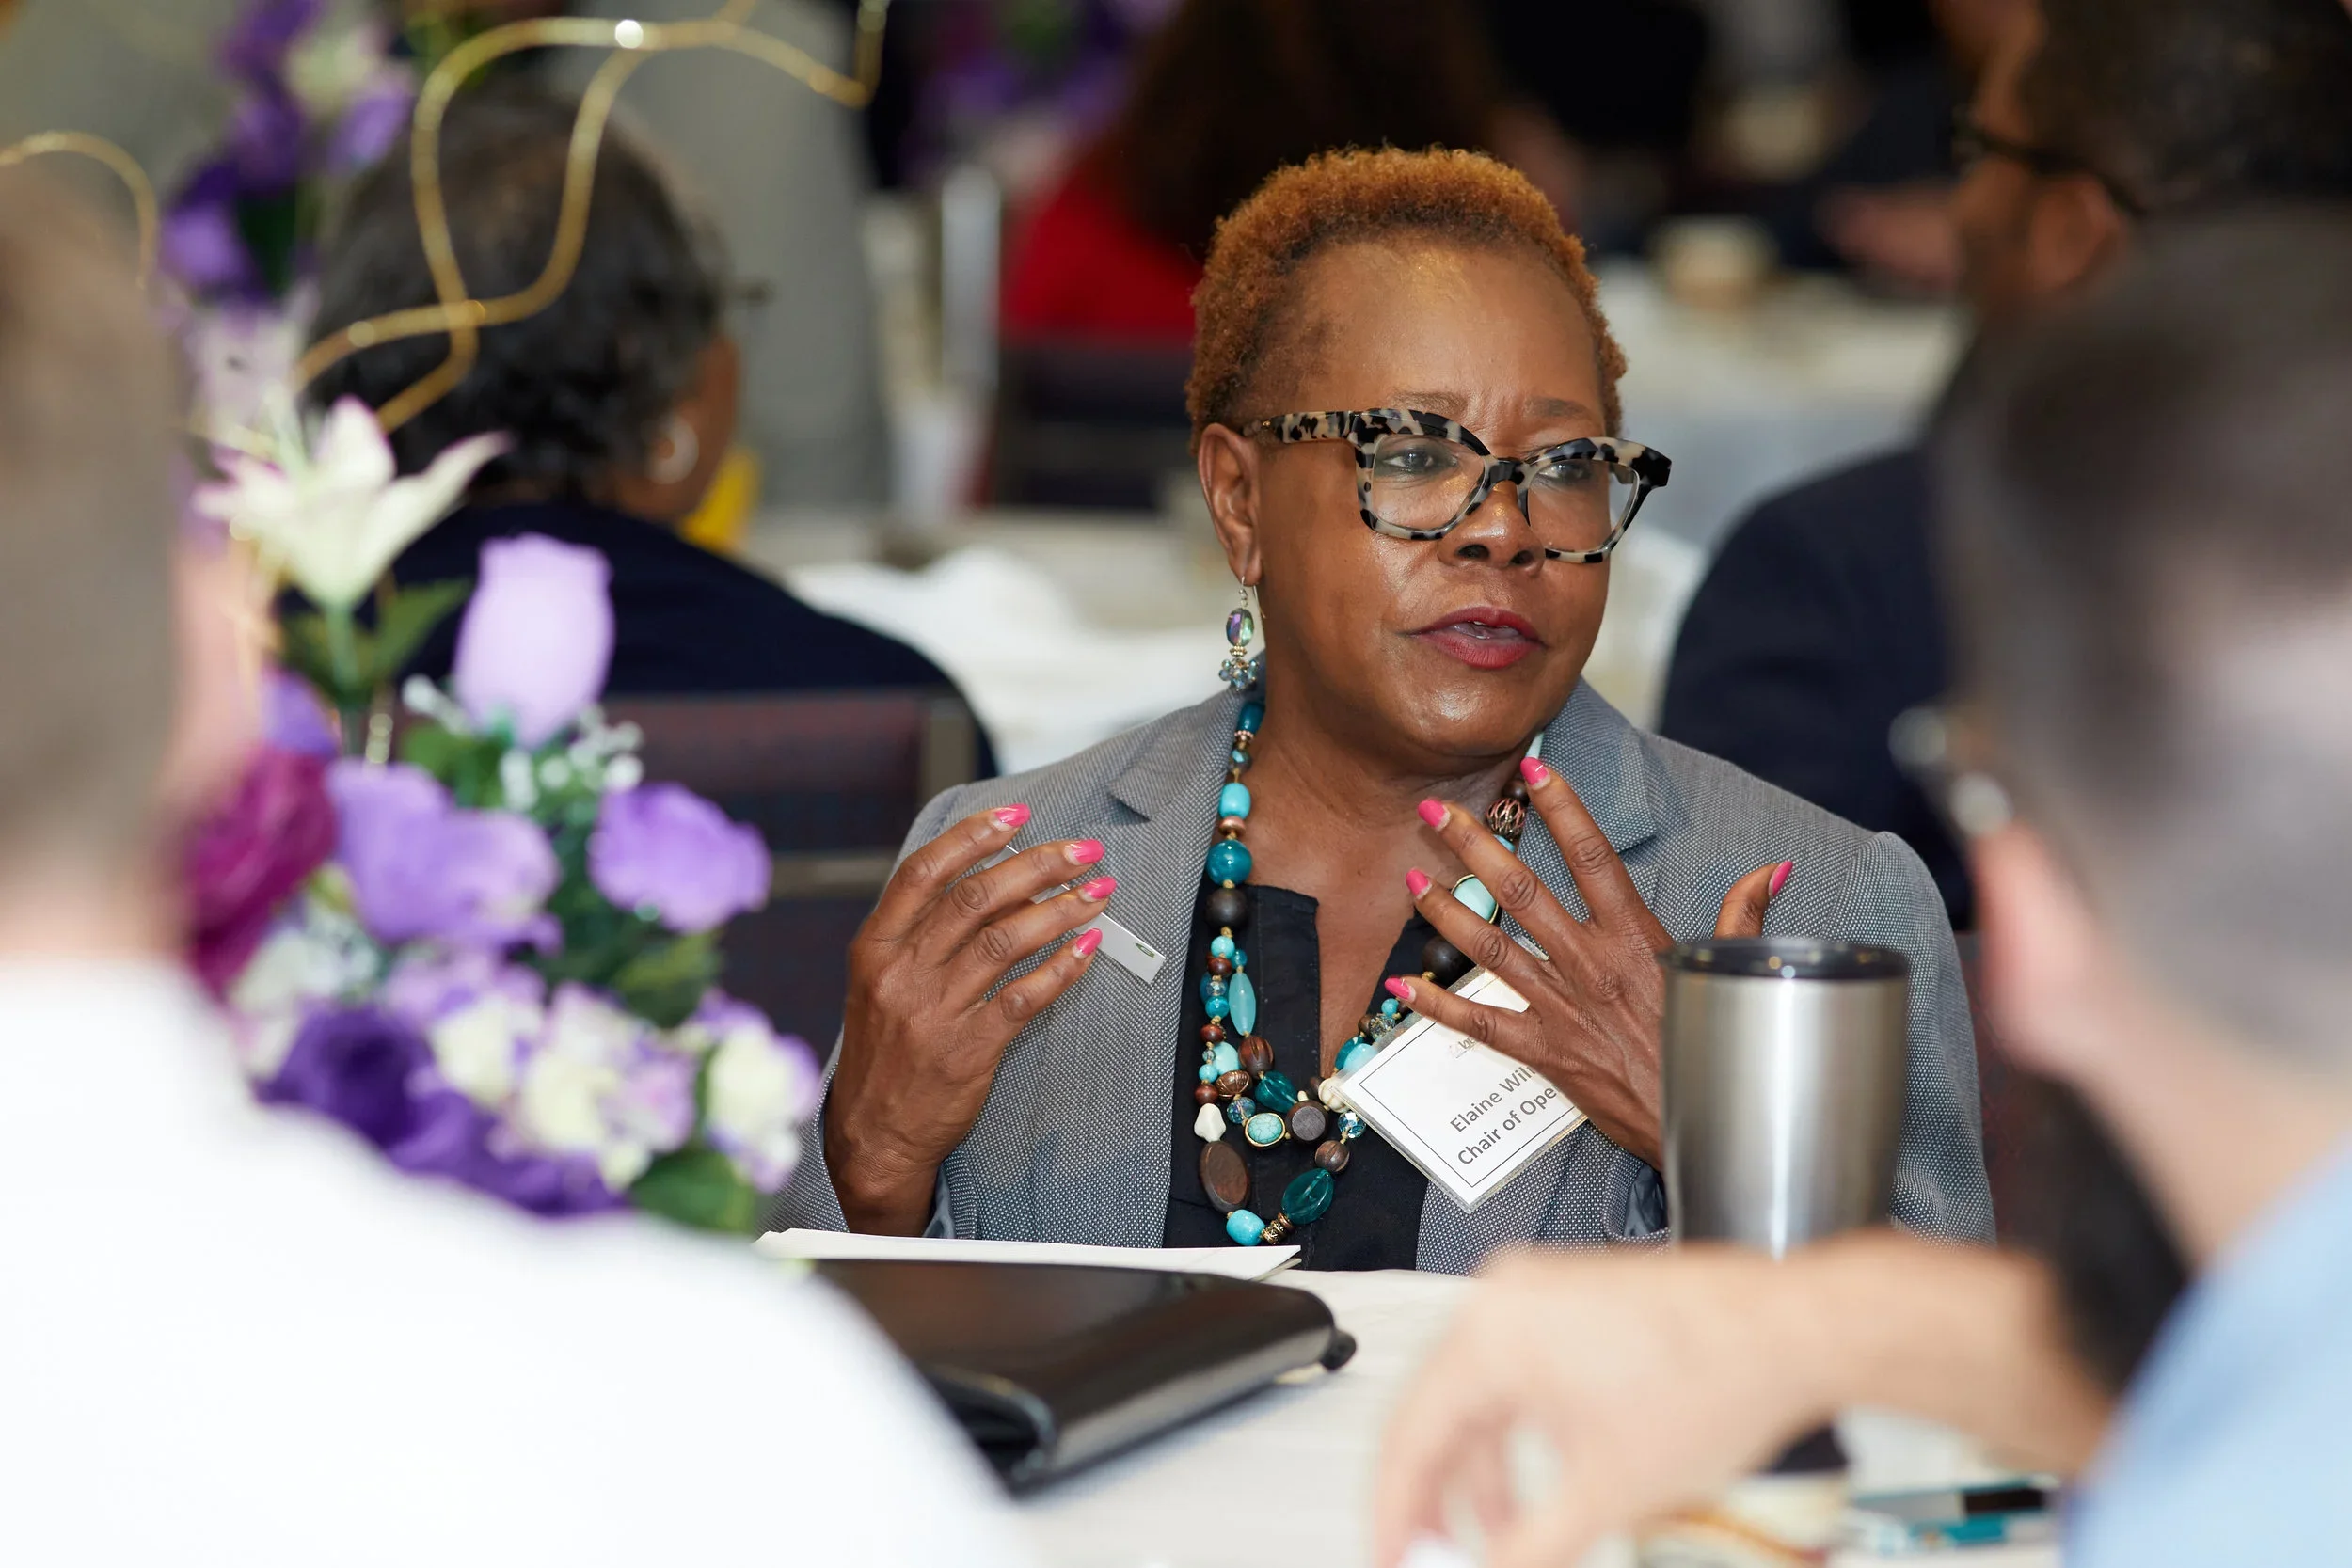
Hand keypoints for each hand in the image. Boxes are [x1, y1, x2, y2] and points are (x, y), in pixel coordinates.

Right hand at [828, 804, 1113, 1232]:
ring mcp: (935, 1012)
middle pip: (975, 898)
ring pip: (1005, 941)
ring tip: (1098, 892)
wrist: (872, 1134)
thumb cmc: (885, 1049)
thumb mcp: (879, 982)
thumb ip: (922, 932)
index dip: (972, 837)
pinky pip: (1024, 997)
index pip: (923, 872)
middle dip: (1037, 865)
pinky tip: (1088, 947)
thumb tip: (997, 881)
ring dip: (1060, 909)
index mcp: (875, 947)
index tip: (1017, 817)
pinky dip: (1061, 968)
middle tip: (1081, 851)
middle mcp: (902, 974)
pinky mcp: (969, 1050)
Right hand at [1372, 1247, 1833, 1567]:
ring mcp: (1539, 1294)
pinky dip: (1523, 1433)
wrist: (1792, 1331)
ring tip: (1507, 1534)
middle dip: (1443, 1497)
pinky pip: (1519, 1373)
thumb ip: (1527, 1548)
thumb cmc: (1716, 1378)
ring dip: (1489, 1471)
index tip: (1394, 1555)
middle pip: (1440, 1413)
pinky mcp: (1572, 1302)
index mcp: (1492, 1334)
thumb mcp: (1607, 1493)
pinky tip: (1547, 1482)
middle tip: (1438, 1552)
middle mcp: (1504, 1299)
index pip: (1410, 1436)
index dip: (1397, 1512)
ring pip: (1483, 1396)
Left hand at [1392, 757, 1786, 1167]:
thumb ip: (1742, 915)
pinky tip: (1401, 986)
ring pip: (1490, 947)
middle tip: (1435, 809)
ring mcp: (1560, 1007)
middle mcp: (1589, 964)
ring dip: (1445, 911)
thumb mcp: (1725, 974)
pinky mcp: (1543, 1051)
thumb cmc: (1711, 1051)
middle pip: (1522, 892)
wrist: (1704, 1126)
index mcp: (1634, 938)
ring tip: (1411, 878)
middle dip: (1474, 845)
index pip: (1593, 858)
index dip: (1563, 811)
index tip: (1533, 771)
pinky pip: (1479, 1024)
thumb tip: (1772, 868)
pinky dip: (1438, 1004)